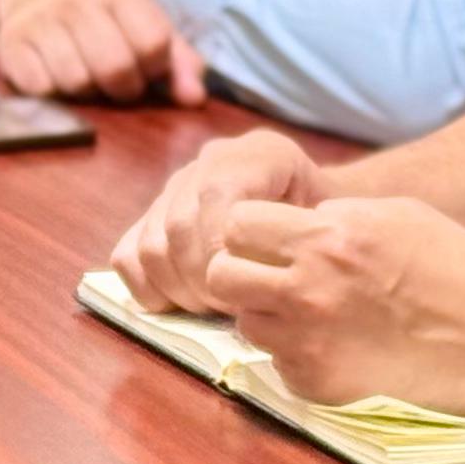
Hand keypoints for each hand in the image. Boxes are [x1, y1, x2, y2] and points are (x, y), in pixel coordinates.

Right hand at [0, 0, 201, 105]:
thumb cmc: (102, 22)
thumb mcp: (144, 27)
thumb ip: (177, 61)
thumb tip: (194, 97)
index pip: (153, 44)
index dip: (155, 69)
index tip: (146, 68)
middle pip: (115, 68)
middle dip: (122, 88)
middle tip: (116, 83)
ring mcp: (41, 19)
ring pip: (77, 81)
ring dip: (86, 93)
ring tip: (85, 77)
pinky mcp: (11, 44)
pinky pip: (40, 88)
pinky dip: (52, 93)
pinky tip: (55, 77)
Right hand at [108, 129, 327, 311]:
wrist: (323, 213)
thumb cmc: (333, 230)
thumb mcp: (337, 231)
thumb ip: (305, 245)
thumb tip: (260, 283)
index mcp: (261, 153)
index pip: (216, 195)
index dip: (221, 252)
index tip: (248, 294)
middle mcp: (213, 159)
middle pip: (178, 225)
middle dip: (200, 281)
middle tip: (231, 310)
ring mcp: (179, 185)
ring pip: (151, 243)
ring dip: (177, 289)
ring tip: (213, 308)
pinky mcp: (155, 214)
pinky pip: (128, 253)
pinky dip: (147, 287)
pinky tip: (180, 304)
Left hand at [201, 194, 464, 416]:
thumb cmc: (457, 270)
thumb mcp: (396, 215)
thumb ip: (336, 215)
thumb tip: (296, 222)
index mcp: (328, 237)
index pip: (236, 223)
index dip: (249, 228)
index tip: (269, 236)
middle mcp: (307, 289)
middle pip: (220, 274)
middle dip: (238, 270)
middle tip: (271, 274)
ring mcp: (307, 341)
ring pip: (243, 321)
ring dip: (265, 313)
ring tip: (307, 310)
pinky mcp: (316, 383)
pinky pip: (277, 362)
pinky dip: (295, 352)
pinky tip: (334, 344)